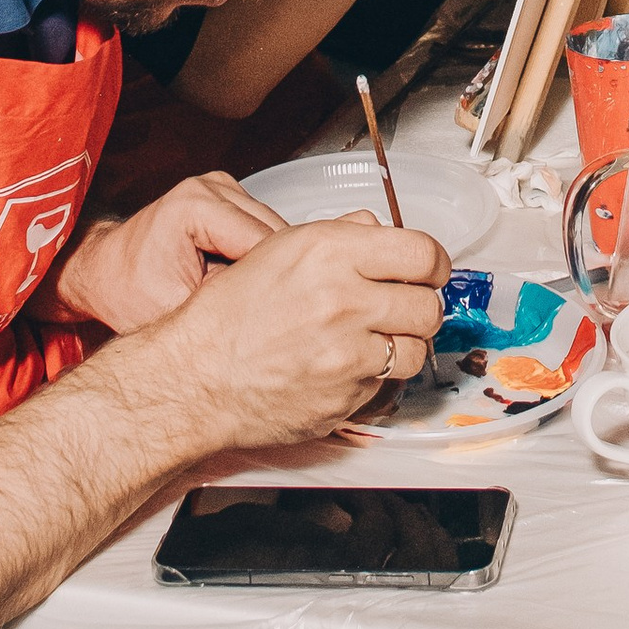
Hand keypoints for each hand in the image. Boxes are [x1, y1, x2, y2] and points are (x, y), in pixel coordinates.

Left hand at [54, 171, 285, 335]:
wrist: (105, 271)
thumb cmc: (128, 291)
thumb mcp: (176, 310)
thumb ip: (226, 305)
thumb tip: (275, 312)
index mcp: (196, 205)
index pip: (262, 244)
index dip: (273, 283)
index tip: (278, 316)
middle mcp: (214, 186)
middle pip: (274, 234)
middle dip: (272, 274)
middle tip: (263, 313)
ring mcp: (224, 187)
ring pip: (274, 231)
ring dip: (266, 266)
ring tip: (242, 295)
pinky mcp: (230, 197)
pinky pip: (263, 229)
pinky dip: (257, 257)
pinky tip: (237, 278)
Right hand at [152, 212, 451, 447]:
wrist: (194, 378)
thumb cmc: (227, 315)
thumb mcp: (278, 250)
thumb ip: (339, 235)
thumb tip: (378, 229)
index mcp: (328, 252)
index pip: (421, 252)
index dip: (433, 264)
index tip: (429, 271)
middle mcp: (343, 299)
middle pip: (428, 306)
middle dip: (422, 307)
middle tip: (404, 309)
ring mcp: (347, 354)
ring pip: (416, 351)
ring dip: (404, 347)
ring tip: (376, 342)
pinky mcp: (344, 398)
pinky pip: (385, 387)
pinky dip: (373, 379)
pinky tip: (345, 369)